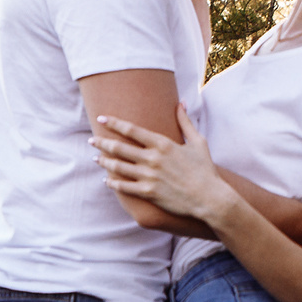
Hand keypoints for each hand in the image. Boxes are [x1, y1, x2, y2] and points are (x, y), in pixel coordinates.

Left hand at [92, 104, 236, 224]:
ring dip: (104, 161)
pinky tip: (107, 180)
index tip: (102, 118)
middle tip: (92, 139)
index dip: (114, 123)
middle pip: (119, 148)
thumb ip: (185, 122)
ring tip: (96, 158)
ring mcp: (149, 176)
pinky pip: (124, 187)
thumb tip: (180, 103)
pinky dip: (113, 183)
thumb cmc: (204, 169)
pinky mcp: (148, 193)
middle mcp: (152, 158)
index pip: (132, 130)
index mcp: (162, 144)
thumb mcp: (197, 142)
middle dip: (102, 142)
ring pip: (118, 167)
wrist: (210, 197)